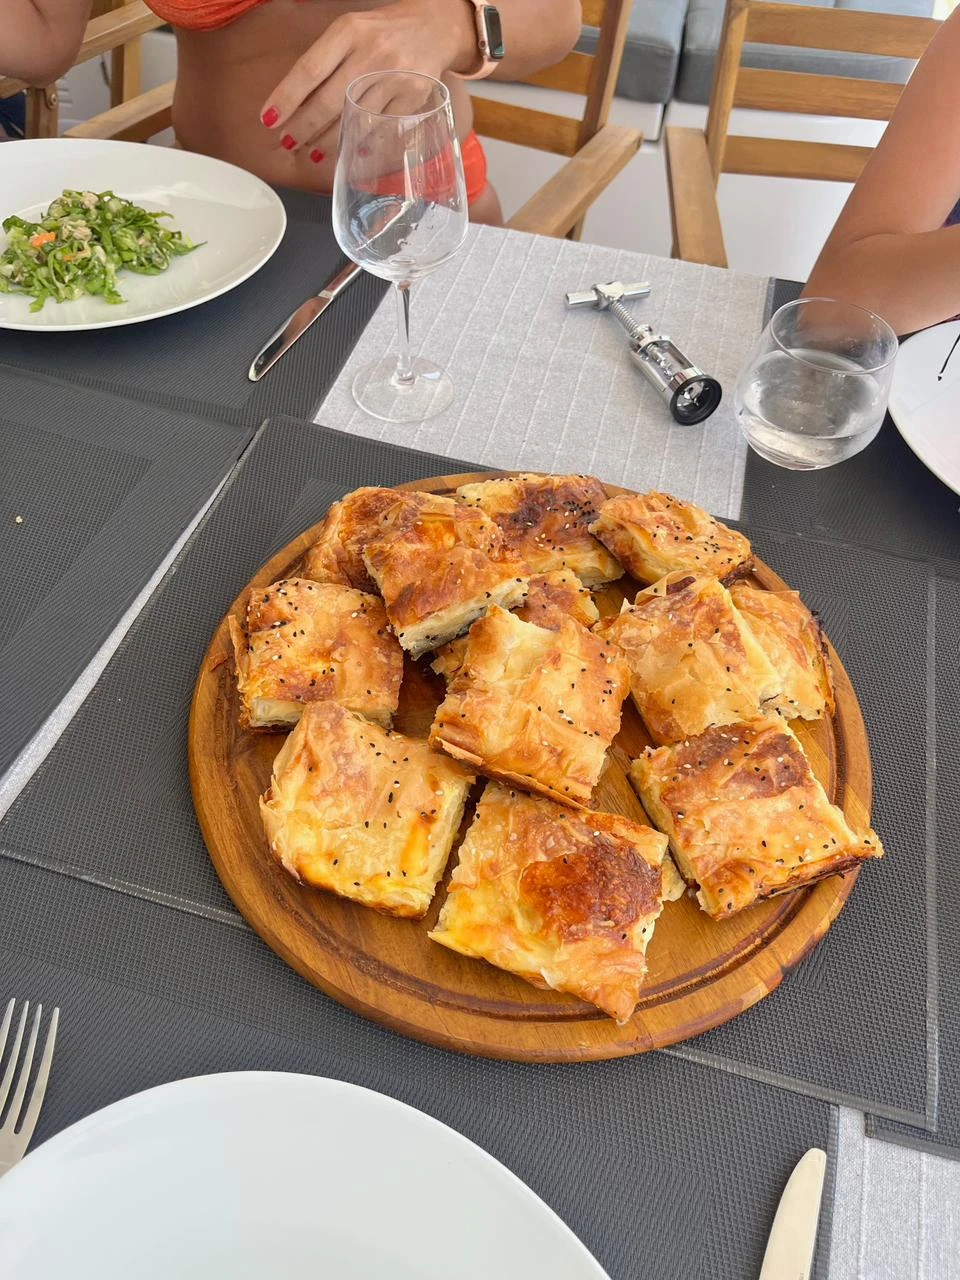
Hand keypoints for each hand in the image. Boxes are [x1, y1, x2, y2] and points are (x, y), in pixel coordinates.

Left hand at [259, 0, 475, 161]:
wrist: (435, 27)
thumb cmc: (382, 32)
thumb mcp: (351, 31)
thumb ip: (327, 59)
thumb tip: (295, 102)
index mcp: (349, 31)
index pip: (309, 69)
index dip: (286, 98)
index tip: (269, 119)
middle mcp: (371, 52)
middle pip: (328, 101)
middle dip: (304, 127)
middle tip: (288, 142)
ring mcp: (394, 76)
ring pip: (353, 118)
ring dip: (329, 141)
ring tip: (313, 152)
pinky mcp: (413, 96)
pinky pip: (381, 127)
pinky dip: (362, 141)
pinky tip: (349, 148)